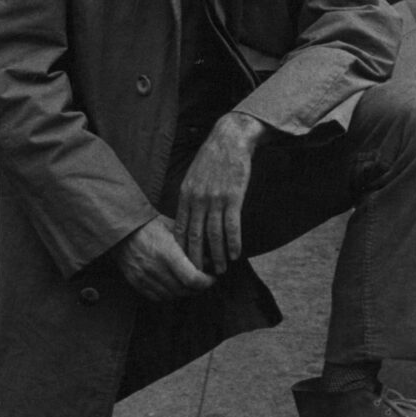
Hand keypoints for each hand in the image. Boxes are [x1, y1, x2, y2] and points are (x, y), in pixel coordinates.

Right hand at [111, 215, 213, 301]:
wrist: (122, 229)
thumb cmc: (150, 225)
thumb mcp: (173, 228)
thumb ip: (191, 244)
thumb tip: (209, 259)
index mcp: (166, 252)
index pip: (192, 278)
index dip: (206, 282)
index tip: (212, 278)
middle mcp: (155, 267)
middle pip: (183, 290)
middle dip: (198, 288)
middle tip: (204, 281)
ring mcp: (144, 277)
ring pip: (172, 296)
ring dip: (184, 292)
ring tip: (190, 283)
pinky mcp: (136, 283)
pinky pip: (157, 298)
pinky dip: (169, 295)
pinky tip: (174, 286)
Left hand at [174, 111, 268, 275]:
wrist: (230, 139)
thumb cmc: (211, 159)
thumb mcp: (192, 177)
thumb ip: (189, 199)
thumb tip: (185, 221)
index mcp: (185, 195)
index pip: (180, 229)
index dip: (182, 250)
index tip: (185, 265)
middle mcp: (198, 199)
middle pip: (195, 236)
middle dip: (197, 259)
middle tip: (201, 276)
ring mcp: (215, 199)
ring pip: (214, 235)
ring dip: (217, 255)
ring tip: (221, 269)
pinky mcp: (233, 197)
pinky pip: (232, 226)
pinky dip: (233, 243)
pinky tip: (235, 254)